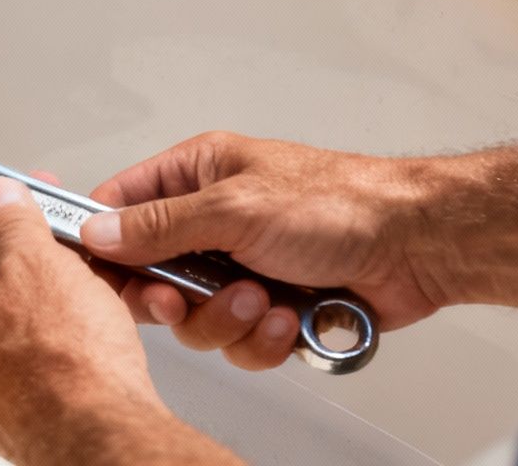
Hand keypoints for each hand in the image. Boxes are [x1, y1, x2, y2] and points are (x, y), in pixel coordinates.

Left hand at [0, 176, 232, 464]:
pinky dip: (45, 339)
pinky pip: (18, 362)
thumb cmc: (66, 361)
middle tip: (47, 239)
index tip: (5, 204)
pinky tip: (80, 328)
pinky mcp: (3, 416)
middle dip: (13, 256)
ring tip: (78, 282)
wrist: (100, 435)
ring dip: (34, 297)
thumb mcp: (40, 260)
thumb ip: (11, 221)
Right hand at [80, 132, 446, 370]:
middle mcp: (212, 221)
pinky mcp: (271, 308)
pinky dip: (262, 339)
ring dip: (226, 320)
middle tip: (180, 300)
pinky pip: (239, 342)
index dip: (103, 244)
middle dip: (172, 298)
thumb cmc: (339, 203)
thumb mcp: (234, 207)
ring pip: (195, 318)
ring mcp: (242, 268)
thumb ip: (159, 225)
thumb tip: (99, 232)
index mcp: (196, 175)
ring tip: (263, 301)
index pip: (120, 207)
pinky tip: (289, 318)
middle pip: (151, 276)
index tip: (99, 275)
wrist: (418, 246)